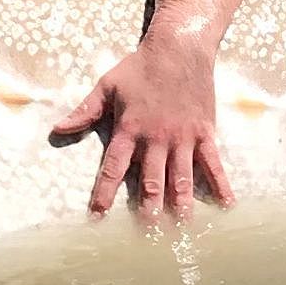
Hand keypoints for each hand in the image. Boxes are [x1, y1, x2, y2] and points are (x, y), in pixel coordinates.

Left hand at [50, 20, 232, 219]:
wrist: (179, 47)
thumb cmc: (140, 66)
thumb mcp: (107, 86)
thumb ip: (84, 111)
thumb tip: (57, 129)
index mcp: (129, 129)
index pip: (114, 168)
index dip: (104, 192)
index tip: (97, 216)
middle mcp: (156, 139)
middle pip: (151, 181)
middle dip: (148, 210)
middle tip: (146, 237)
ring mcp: (183, 138)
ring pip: (181, 179)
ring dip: (181, 206)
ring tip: (182, 231)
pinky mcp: (204, 133)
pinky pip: (213, 163)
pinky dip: (221, 184)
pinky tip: (227, 205)